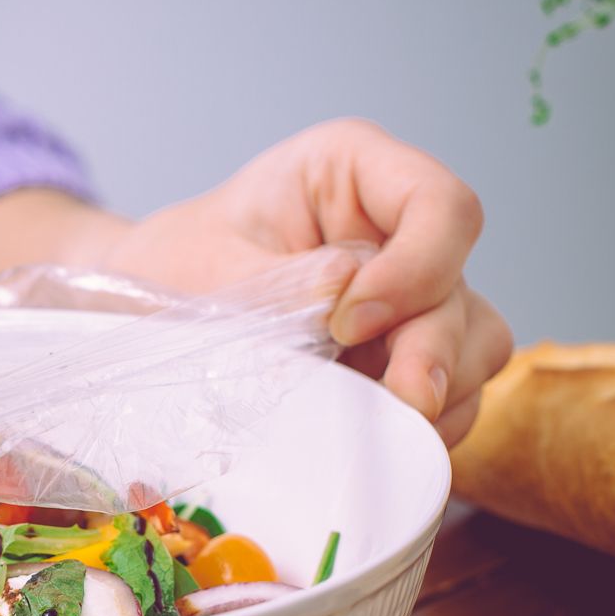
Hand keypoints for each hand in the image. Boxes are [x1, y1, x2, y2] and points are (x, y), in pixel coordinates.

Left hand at [0, 120, 512, 445]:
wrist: (140, 314)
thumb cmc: (169, 270)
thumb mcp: (206, 268)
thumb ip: (281, 285)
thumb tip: (351, 292)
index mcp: (352, 172)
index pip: (441, 206)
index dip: (418, 268)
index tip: (352, 322)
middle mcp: (394, 229)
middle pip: (462, 287)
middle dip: (433, 352)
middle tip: (397, 402)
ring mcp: (408, 298)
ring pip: (474, 345)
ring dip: (437, 394)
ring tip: (379, 428)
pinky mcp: (401, 357)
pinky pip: (451, 394)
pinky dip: (422, 426)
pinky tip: (375, 442)